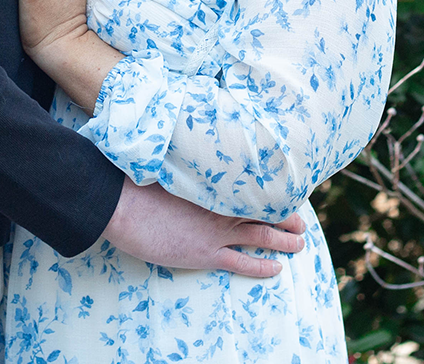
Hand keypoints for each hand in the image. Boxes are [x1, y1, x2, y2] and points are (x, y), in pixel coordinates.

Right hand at [103, 178, 307, 278]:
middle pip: (263, 212)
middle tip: (300, 222)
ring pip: (262, 237)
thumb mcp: (166, 168)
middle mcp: (221, 208)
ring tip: (299, 243)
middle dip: (285, 217)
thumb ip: (186, 169)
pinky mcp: (206, 254)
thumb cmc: (138, 184)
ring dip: (284, 241)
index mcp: (212, 186)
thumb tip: (187, 155)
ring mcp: (216, 232)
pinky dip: (262, 266)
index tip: (281, 192)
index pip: (249, 189)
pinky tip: (276, 269)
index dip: (268, 193)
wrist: (123, 205)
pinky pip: (243, 262)